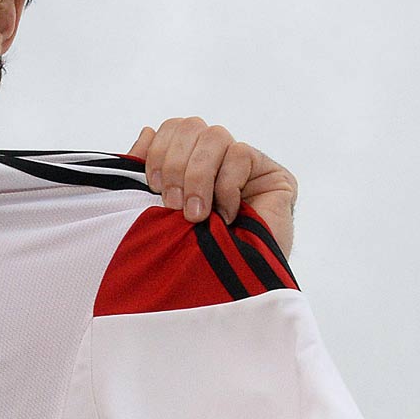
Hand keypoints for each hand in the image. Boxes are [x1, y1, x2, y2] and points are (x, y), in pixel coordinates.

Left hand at [127, 118, 297, 257]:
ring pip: (215, 136)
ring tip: (197, 215)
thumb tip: (146, 131)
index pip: (173, 128)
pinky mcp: (273, 174)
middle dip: (175, 165)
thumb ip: (148, 173)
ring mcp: (246, 166)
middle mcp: (218, 160)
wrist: (226, 291)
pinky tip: (227, 216)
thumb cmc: (191, 257)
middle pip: (191, 127)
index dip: (158, 150)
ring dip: (199, 176)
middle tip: (173, 206)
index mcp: (190, 163)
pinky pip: (240, 155)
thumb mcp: (158, 212)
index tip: (151, 186)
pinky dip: (227, 186)